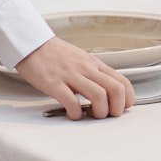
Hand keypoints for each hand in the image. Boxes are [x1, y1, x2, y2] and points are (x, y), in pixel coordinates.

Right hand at [14, 37, 135, 118]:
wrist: (32, 44)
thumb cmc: (56, 55)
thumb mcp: (82, 60)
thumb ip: (95, 74)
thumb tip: (109, 93)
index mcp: (94, 64)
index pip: (122, 81)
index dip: (128, 99)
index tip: (122, 108)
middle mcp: (86, 68)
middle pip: (116, 90)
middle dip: (117, 109)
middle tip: (108, 115)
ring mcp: (71, 75)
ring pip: (99, 96)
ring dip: (99, 112)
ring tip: (91, 115)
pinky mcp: (54, 83)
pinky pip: (71, 102)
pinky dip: (76, 114)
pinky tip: (72, 114)